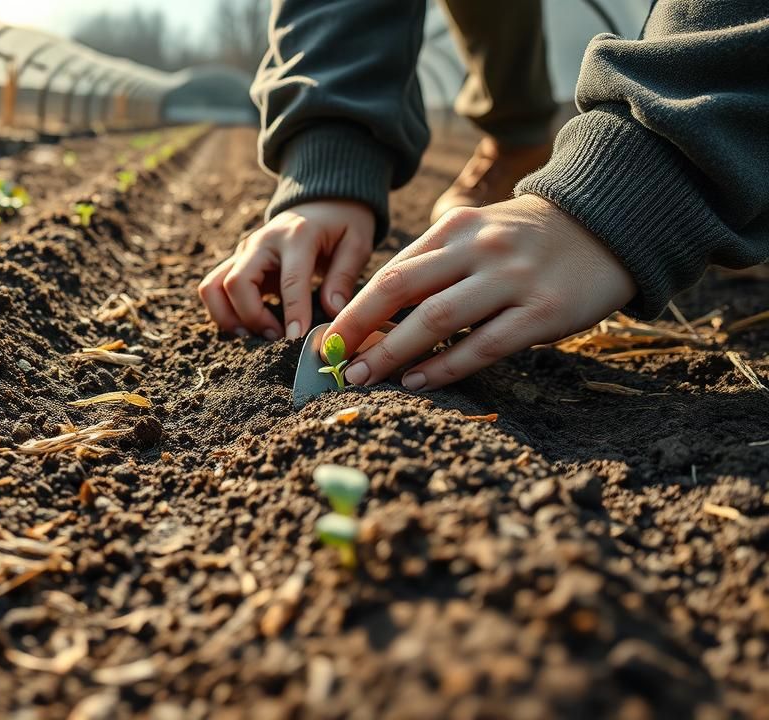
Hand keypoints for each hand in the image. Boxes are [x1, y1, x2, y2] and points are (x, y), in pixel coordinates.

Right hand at [198, 199, 375, 340]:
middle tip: (277, 339)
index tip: (297, 339)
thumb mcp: (356, 243)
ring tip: (253, 336)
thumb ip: (344, 277)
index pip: (289, 280)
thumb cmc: (342, 224)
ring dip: (227, 317)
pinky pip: (214, 289)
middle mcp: (261, 242)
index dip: (293, 312)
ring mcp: (243, 252)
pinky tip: (247, 326)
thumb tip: (332, 313)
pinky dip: (223, 311)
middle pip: (236, 283)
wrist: (321, 202)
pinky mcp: (236, 262)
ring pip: (213, 287)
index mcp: (296, 236)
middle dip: (252, 318)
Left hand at [324, 194, 635, 390]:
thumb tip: (377, 314)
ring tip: (364, 378)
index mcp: (455, 229)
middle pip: (401, 290)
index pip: (391, 271)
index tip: (328, 338)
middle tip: (332, 360)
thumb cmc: (528, 239)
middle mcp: (478, 249)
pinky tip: (418, 382)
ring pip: (436, 319)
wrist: (610, 223)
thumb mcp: (478, 234)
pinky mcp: (543, 311)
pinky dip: (445, 367)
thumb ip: (434, 265)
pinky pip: (483, 345)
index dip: (354, 307)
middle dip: (359, 329)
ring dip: (392, 353)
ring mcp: (511, 279)